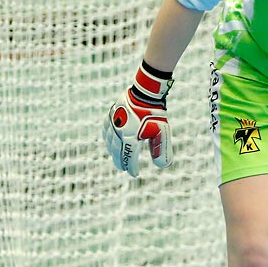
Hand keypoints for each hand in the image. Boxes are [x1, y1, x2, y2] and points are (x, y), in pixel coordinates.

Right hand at [104, 62, 172, 176]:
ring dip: (113, 151)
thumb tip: (162, 166)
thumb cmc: (154, 113)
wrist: (145, 93)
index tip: (135, 174)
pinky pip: (105, 131)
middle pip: (116, 152)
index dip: (131, 168)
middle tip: (124, 168)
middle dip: (120, 162)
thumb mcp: (162, 132)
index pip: (128, 158)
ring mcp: (113, 123)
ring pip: (109, 142)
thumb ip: (162, 150)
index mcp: (129, 137)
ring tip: (118, 157)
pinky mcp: (110, 115)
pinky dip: (107, 139)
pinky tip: (110, 142)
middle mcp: (118, 132)